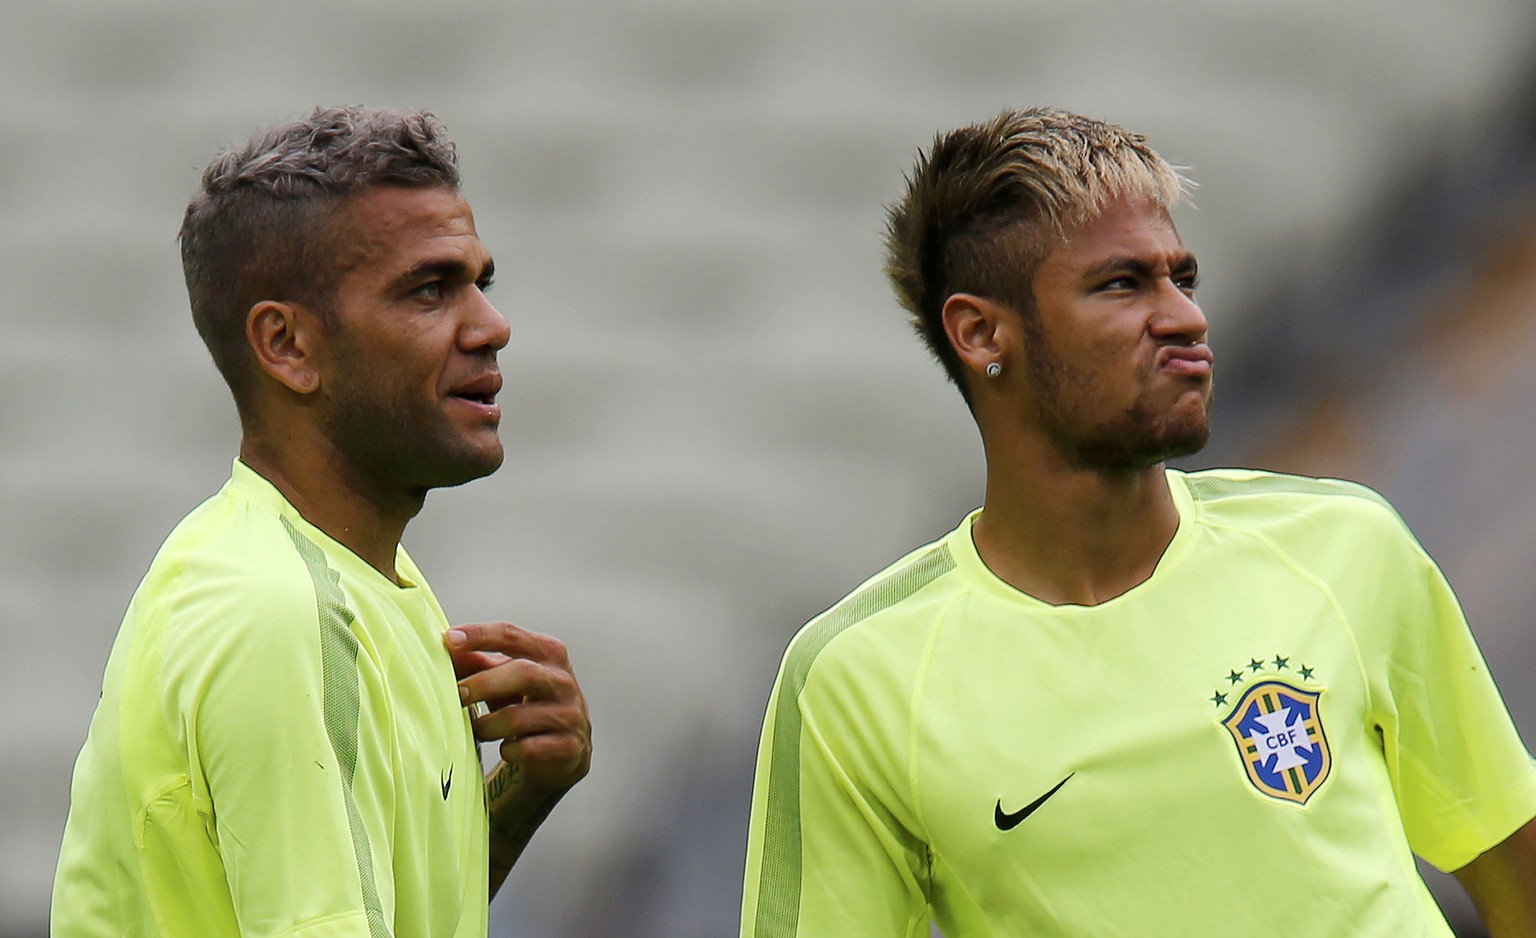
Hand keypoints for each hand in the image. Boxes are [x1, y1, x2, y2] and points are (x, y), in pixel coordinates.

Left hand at [444, 622, 591, 796]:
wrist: (564, 749)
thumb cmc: (528, 705)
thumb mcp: (505, 679)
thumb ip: (477, 663)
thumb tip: (445, 650)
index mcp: (548, 654)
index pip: (512, 636)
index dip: (479, 636)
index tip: (449, 639)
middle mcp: (563, 680)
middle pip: (522, 673)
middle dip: (483, 683)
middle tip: (458, 694)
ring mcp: (570, 714)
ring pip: (519, 717)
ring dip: (488, 725)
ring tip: (477, 730)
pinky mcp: (570, 746)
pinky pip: (528, 748)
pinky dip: (508, 750)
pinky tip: (506, 749)